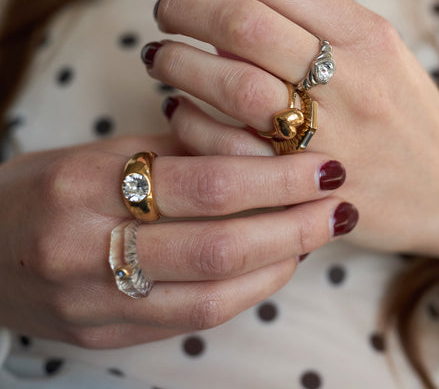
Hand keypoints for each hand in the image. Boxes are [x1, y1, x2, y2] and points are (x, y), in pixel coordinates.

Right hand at [0, 133, 352, 346]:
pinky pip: (193, 320)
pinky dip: (246, 291)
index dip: (275, 176)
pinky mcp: (103, 336)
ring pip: (211, 293)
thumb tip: (259, 152)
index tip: (324, 163)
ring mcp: (94, 303)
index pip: (204, 183)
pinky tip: (278, 264)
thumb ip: (177, 155)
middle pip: (216, 243)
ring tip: (321, 232)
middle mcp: (87, 248)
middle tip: (340, 200)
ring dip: (279, 261)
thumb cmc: (49, 186)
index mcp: (86, 184)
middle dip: (292, 222)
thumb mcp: (102, 151)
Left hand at [140, 0, 438, 263]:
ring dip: (177, 60)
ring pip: (229, 81)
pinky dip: (188, 119)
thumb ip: (310, 19)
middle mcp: (349, 79)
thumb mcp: (375, 49)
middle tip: (163, 8)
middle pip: (242, 21)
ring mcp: (327, 134)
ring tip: (161, 55)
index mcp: (364, 33)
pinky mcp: (303, 184)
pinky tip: (178, 107)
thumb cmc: (401, 109)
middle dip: (182, 6)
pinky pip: (226, 145)